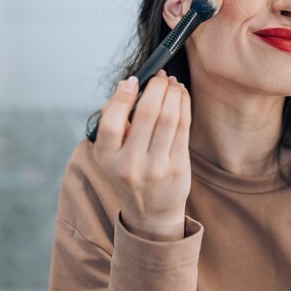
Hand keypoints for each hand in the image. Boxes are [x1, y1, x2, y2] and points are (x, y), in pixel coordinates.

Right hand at [91, 69, 191, 239]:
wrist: (150, 215)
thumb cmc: (129, 176)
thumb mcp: (109, 157)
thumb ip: (112, 125)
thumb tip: (127, 86)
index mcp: (106, 159)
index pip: (111, 120)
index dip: (123, 95)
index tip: (133, 80)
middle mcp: (129, 164)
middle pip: (146, 113)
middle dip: (156, 87)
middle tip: (159, 76)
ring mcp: (156, 167)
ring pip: (168, 117)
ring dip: (172, 93)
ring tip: (172, 83)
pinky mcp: (177, 167)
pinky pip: (183, 127)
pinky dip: (183, 105)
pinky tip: (181, 95)